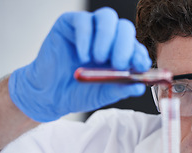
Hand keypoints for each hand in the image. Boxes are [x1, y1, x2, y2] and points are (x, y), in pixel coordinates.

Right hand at [8, 7, 151, 121]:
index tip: (140, 65)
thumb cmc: (79, 93)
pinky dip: (85, 38)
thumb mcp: (103, 94)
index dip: (140, 54)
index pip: (136, 47)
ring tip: (98, 59)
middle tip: (118, 63)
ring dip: (107, 37)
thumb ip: (121, 89)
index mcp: (120, 54)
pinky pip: (83, 21)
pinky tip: (83, 57)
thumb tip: (140, 86)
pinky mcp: (69, 25)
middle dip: (125, 45)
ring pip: (107, 17)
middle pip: (124, 27)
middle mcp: (107, 39)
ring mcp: (90, 30)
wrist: (50, 96)